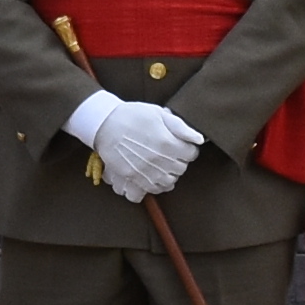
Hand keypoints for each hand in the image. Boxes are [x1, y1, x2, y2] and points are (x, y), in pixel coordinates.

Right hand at [82, 93, 203, 201]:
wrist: (105, 123)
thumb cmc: (132, 115)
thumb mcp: (159, 113)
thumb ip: (181, 127)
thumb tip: (199, 139)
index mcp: (168, 144)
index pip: (191, 154)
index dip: (187, 148)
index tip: (181, 144)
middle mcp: (160, 161)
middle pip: (181, 169)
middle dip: (178, 161)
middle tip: (169, 153)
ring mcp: (146, 172)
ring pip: (168, 183)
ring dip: (168, 174)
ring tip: (161, 165)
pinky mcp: (133, 178)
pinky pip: (150, 191)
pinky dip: (153, 186)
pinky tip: (151, 177)